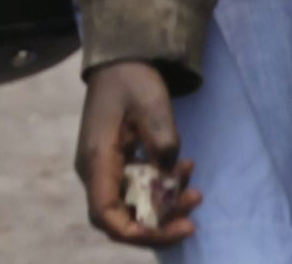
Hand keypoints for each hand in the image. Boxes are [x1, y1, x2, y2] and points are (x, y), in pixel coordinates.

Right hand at [76, 63, 198, 246]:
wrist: (121, 60)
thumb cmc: (132, 79)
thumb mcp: (152, 105)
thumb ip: (162, 142)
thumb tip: (169, 175)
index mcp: (98, 160)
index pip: (107, 214)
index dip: (137, 232)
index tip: (172, 228)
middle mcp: (96, 172)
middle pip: (122, 218)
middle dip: (158, 225)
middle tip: (192, 218)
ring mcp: (106, 170)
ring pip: (133, 206)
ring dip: (165, 207)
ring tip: (195, 191)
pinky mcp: (119, 165)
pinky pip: (138, 190)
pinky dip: (162, 189)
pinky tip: (184, 170)